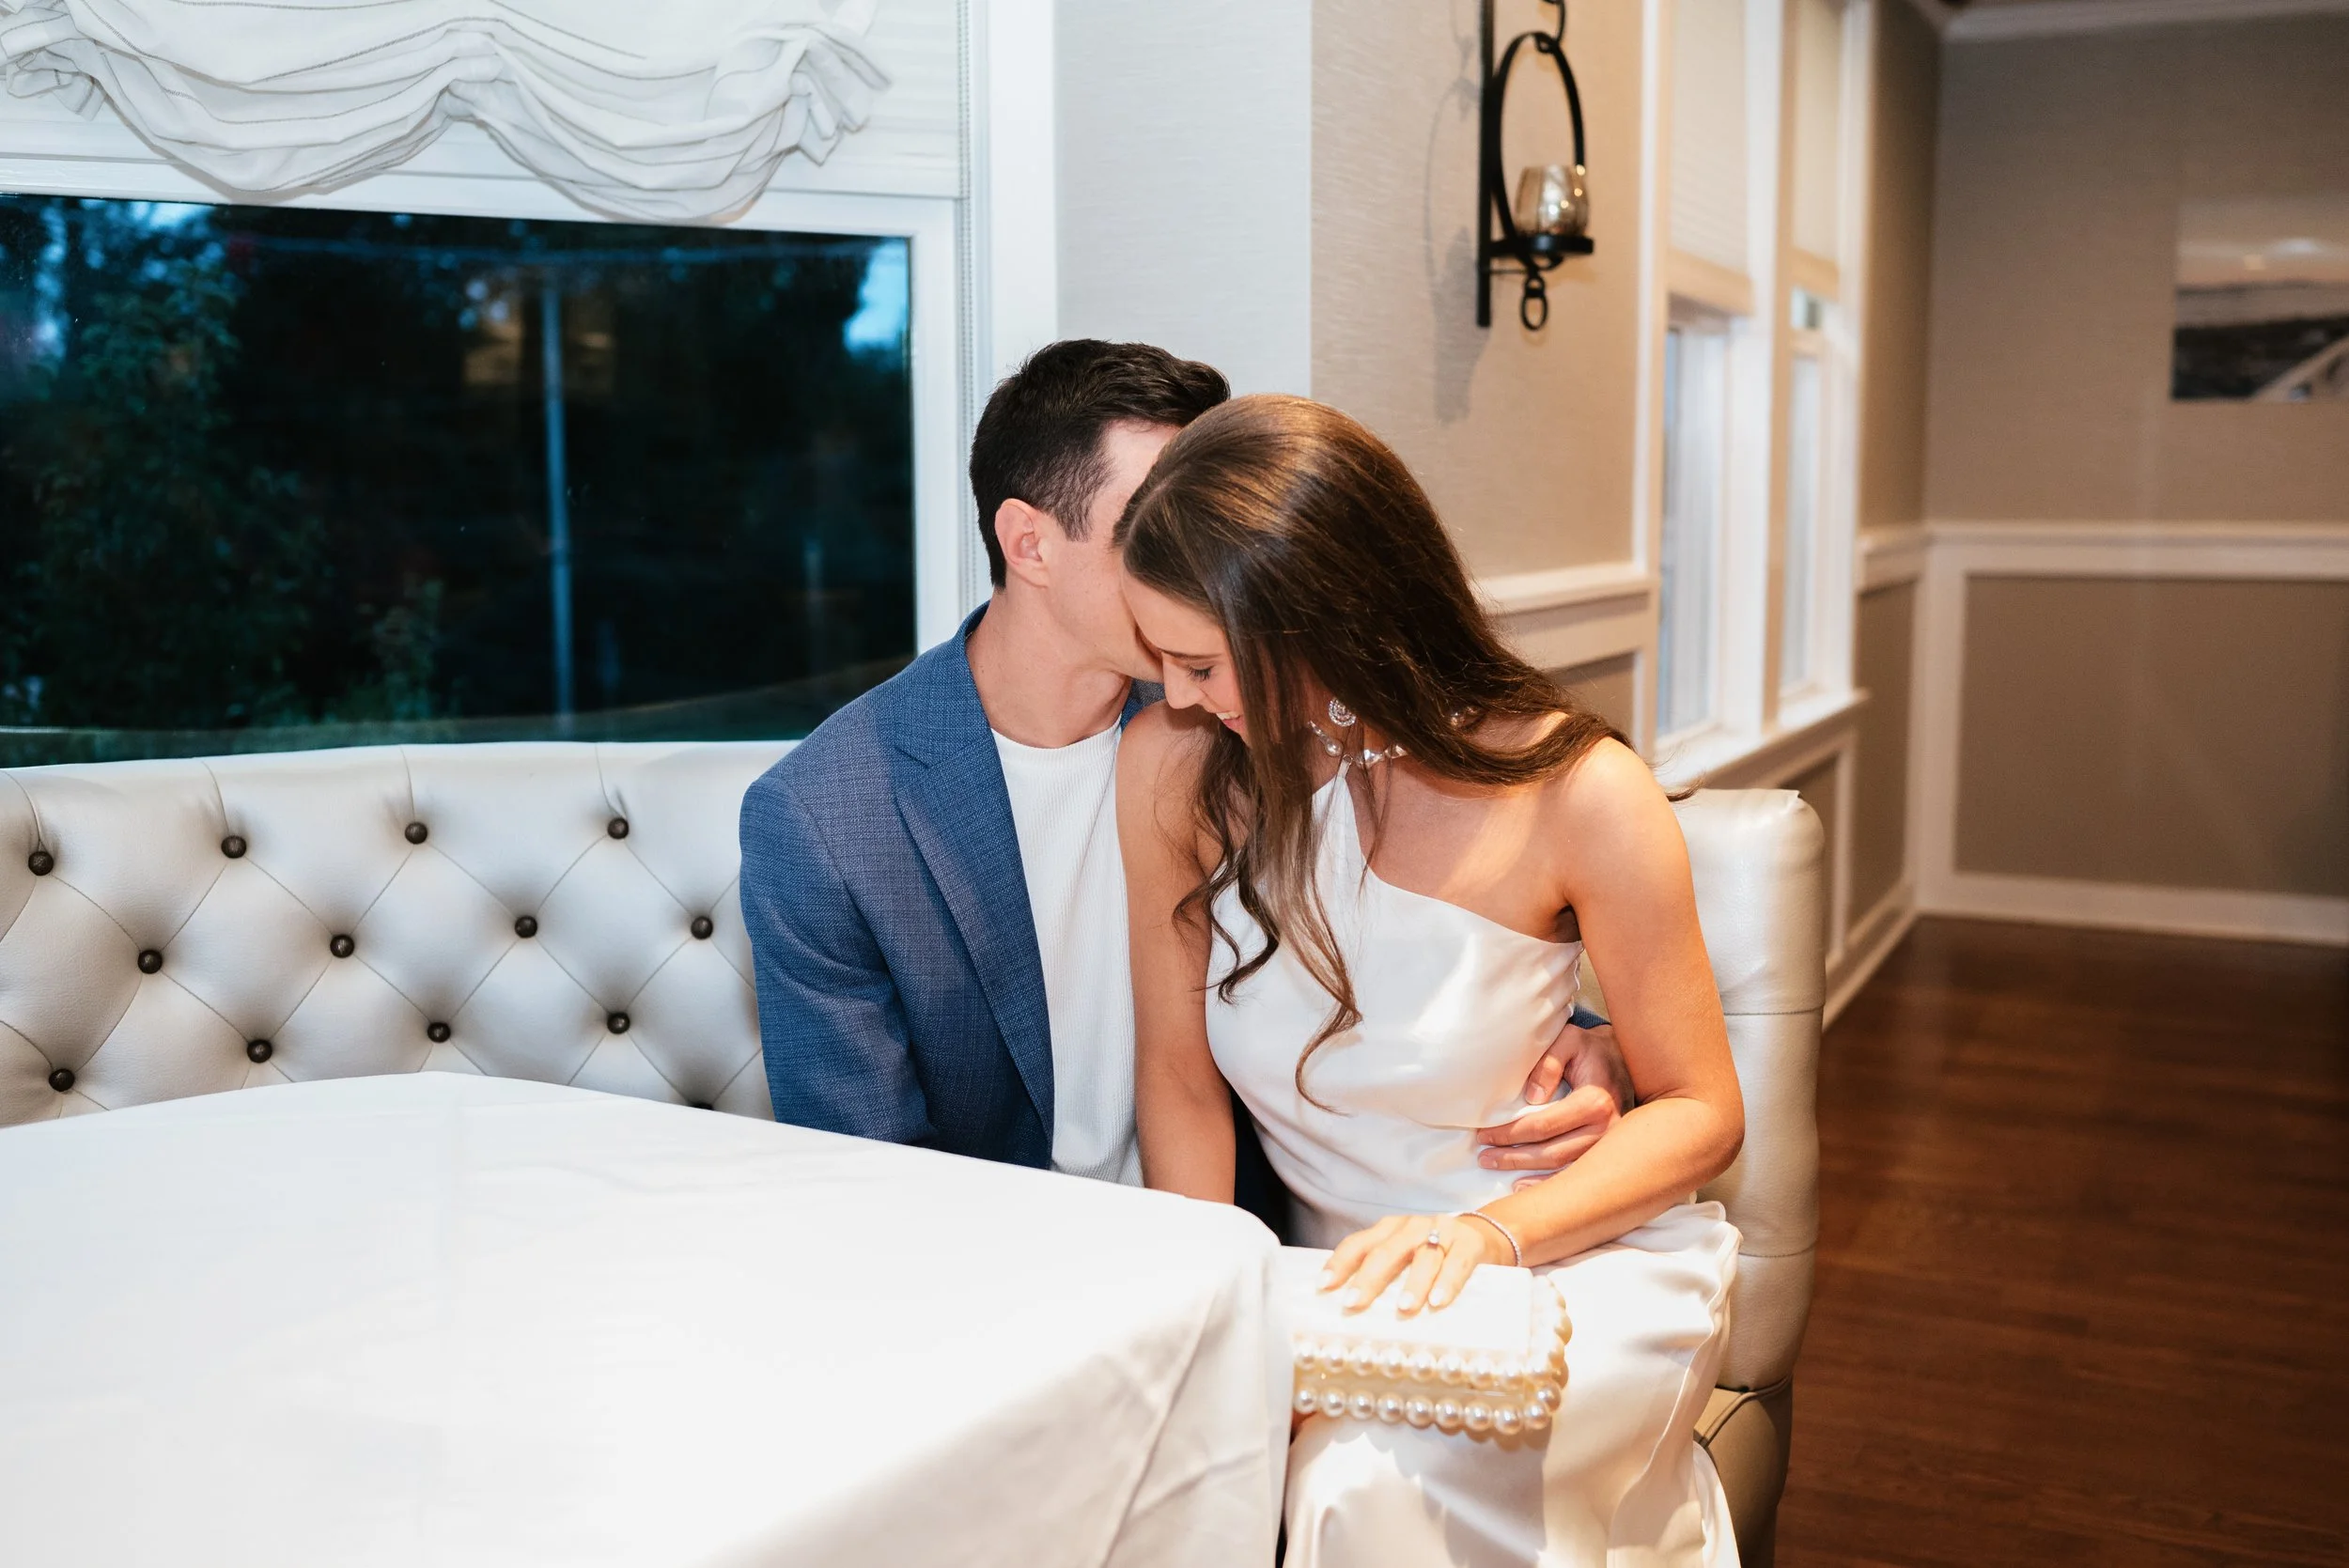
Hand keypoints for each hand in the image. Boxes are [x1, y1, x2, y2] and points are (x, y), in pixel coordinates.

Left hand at [1318, 1212, 1510, 1316]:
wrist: (1485, 1236)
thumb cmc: (1435, 1256)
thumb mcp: (1406, 1259)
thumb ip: (1384, 1276)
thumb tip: (1350, 1310)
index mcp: (1390, 1230)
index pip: (1359, 1243)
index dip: (1340, 1263)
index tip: (1324, 1286)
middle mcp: (1412, 1226)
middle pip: (1386, 1250)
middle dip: (1368, 1278)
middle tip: (1354, 1303)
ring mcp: (1442, 1231)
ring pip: (1423, 1256)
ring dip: (1412, 1283)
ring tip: (1403, 1309)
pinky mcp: (1470, 1243)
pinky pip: (1457, 1263)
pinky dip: (1447, 1282)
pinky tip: (1438, 1301)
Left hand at [1478, 1018, 1631, 1180]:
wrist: (1626, 1059)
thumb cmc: (1591, 1050)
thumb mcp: (1569, 1041)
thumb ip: (1548, 1063)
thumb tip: (1532, 1096)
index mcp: (1594, 1101)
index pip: (1542, 1125)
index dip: (1510, 1134)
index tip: (1485, 1134)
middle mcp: (1606, 1128)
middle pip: (1551, 1152)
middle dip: (1513, 1157)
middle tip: (1484, 1157)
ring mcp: (1609, 1145)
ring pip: (1563, 1168)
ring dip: (1528, 1173)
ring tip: (1498, 1169)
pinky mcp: (1609, 1152)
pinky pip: (1578, 1173)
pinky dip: (1551, 1183)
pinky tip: (1526, 1185)